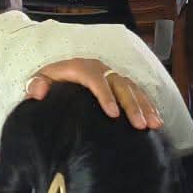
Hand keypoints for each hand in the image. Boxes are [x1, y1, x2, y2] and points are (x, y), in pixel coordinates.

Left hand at [25, 60, 162, 130]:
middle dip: (131, 105)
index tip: (112, 114)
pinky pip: (138, 92)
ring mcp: (112, 75)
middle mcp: (100, 69)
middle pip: (119, 84)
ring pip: (132, 88)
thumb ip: (36, 84)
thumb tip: (37, 91)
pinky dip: (148, 105)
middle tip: (139, 125)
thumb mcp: (40, 79)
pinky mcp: (120, 83)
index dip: (105, 95)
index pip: (95, 79)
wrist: (60, 73)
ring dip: (144, 105)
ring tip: (153, 124)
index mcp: (80, 67)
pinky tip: (156, 120)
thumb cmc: (51, 80)